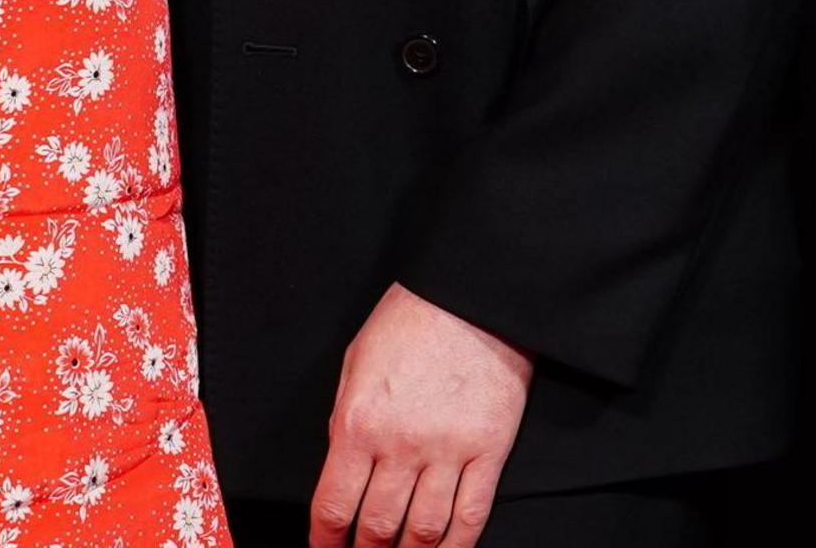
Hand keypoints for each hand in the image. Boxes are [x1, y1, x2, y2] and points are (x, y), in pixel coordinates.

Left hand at [309, 283, 532, 547]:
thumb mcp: (355, 364)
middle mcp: (400, 445)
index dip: (326, 541)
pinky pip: (471, 515)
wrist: (470, 294)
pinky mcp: (489, 451)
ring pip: (424, 531)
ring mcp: (448, 451)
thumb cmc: (409, 321)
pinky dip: (456, 545)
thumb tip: (342, 473)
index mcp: (358, 422)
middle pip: (378, 527)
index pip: (334, 505)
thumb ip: (344, 421)